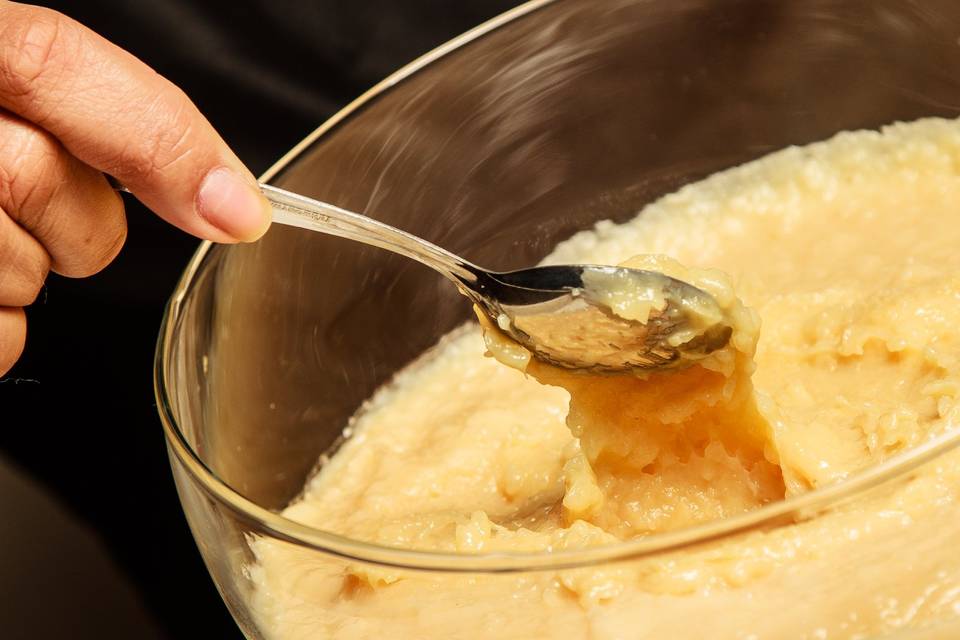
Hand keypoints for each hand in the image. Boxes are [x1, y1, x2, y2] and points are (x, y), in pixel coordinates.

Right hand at [0, 1, 272, 374]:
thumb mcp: (11, 93)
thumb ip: (117, 123)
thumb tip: (232, 205)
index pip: (54, 64)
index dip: (160, 140)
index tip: (241, 211)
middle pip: (41, 179)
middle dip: (74, 218)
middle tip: (32, 210)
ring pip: (19, 269)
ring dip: (22, 272)